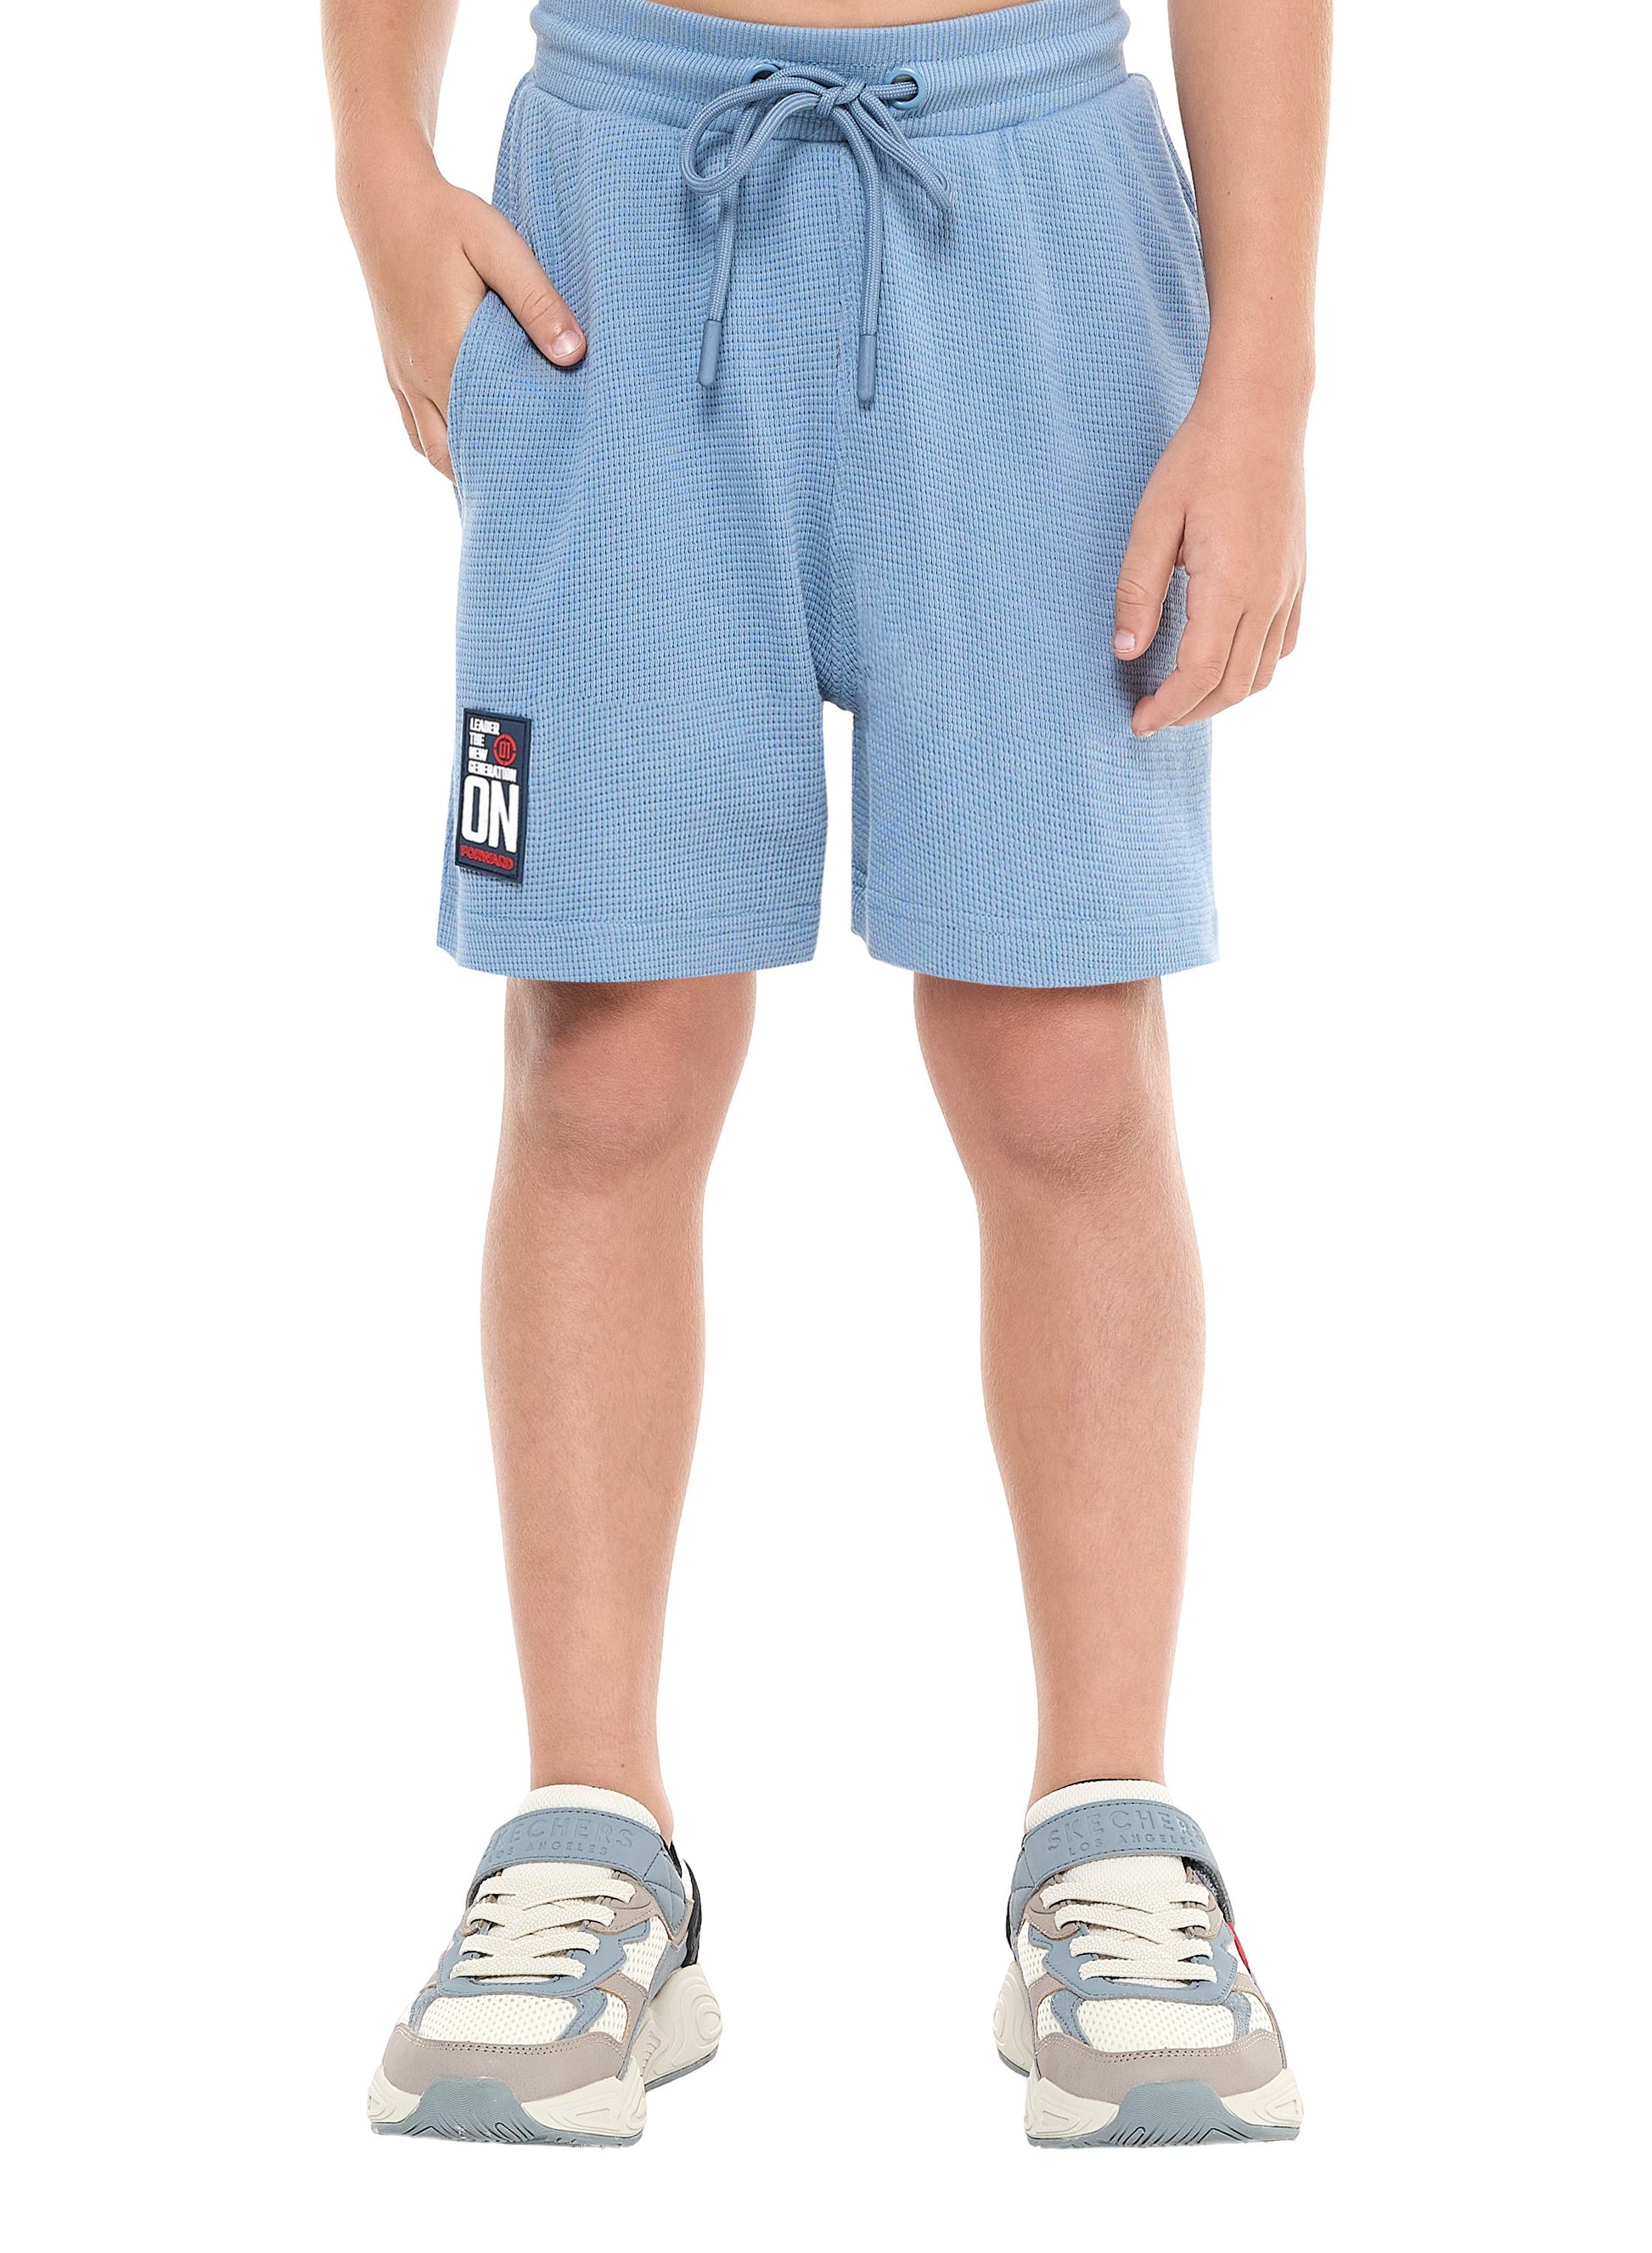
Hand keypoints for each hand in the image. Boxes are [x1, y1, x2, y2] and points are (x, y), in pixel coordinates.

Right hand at [340, 155, 583, 480]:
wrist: (382, 197)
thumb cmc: (446, 218)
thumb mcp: (499, 248)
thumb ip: (538, 302)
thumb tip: (575, 355)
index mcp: (448, 355)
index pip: (486, 433)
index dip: (514, 463)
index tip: (548, 483)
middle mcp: (420, 376)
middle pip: (453, 456)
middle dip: (489, 478)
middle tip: (531, 495)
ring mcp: (402, 374)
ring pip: (430, 449)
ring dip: (462, 467)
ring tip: (501, 480)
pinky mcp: (393, 365)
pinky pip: (414, 428)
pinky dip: (440, 446)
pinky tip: (467, 449)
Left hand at [1113, 393, 1305, 735]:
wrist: (1262, 413)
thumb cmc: (1201, 459)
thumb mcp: (1153, 520)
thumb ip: (1138, 590)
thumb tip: (1126, 652)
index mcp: (1231, 585)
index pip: (1199, 675)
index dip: (1167, 709)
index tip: (1137, 722)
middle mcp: (1268, 595)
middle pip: (1232, 687)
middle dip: (1189, 713)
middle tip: (1151, 716)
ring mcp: (1289, 588)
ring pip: (1262, 674)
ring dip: (1222, 697)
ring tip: (1182, 697)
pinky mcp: (1298, 577)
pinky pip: (1283, 645)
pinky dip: (1253, 668)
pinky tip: (1224, 662)